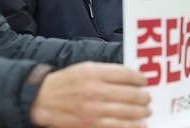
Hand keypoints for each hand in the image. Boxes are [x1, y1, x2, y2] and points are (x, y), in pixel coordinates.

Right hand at [30, 62, 150, 127]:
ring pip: (129, 112)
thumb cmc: (64, 83)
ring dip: (142, 112)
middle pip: (131, 94)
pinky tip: (140, 124)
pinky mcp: (92, 125)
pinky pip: (119, 127)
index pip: (126, 74)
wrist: (42, 100)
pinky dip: (133, 126)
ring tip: (146, 110)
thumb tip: (130, 76)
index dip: (140, 78)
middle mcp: (95, 91)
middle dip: (144, 97)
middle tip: (147, 97)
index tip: (144, 81)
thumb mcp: (84, 68)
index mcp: (93, 73)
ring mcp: (94, 110)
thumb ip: (107, 71)